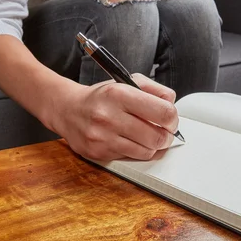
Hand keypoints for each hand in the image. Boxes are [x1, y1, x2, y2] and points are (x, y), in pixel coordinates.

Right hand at [51, 74, 178, 160]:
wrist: (67, 110)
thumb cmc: (101, 97)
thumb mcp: (126, 81)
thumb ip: (154, 89)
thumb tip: (171, 104)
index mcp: (118, 94)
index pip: (163, 112)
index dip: (173, 119)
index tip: (171, 120)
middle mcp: (108, 116)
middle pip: (157, 137)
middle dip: (166, 136)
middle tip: (164, 132)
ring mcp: (102, 137)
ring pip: (146, 151)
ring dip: (153, 146)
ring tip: (149, 137)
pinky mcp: (99, 153)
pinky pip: (131, 158)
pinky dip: (137, 152)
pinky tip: (132, 142)